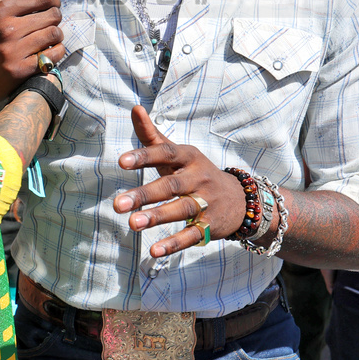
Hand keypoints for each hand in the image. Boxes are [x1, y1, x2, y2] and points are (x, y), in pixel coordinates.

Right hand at [0, 0, 65, 104]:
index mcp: (1, 10)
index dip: (53, 0)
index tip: (54, 5)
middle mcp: (7, 28)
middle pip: (52, 15)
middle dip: (56, 19)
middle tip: (53, 23)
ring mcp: (14, 50)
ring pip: (55, 34)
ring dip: (57, 36)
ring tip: (53, 37)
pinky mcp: (21, 70)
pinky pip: (53, 56)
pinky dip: (56, 53)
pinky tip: (50, 53)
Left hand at [112, 106, 247, 257]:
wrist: (240, 199)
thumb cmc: (196, 173)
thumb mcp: (178, 154)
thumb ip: (153, 135)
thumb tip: (134, 108)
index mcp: (189, 157)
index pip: (166, 153)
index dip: (144, 156)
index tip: (121, 161)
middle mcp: (198, 178)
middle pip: (170, 185)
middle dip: (144, 194)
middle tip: (118, 204)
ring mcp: (206, 202)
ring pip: (181, 209)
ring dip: (157, 217)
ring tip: (132, 224)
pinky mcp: (211, 226)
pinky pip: (192, 235)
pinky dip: (174, 244)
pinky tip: (154, 251)